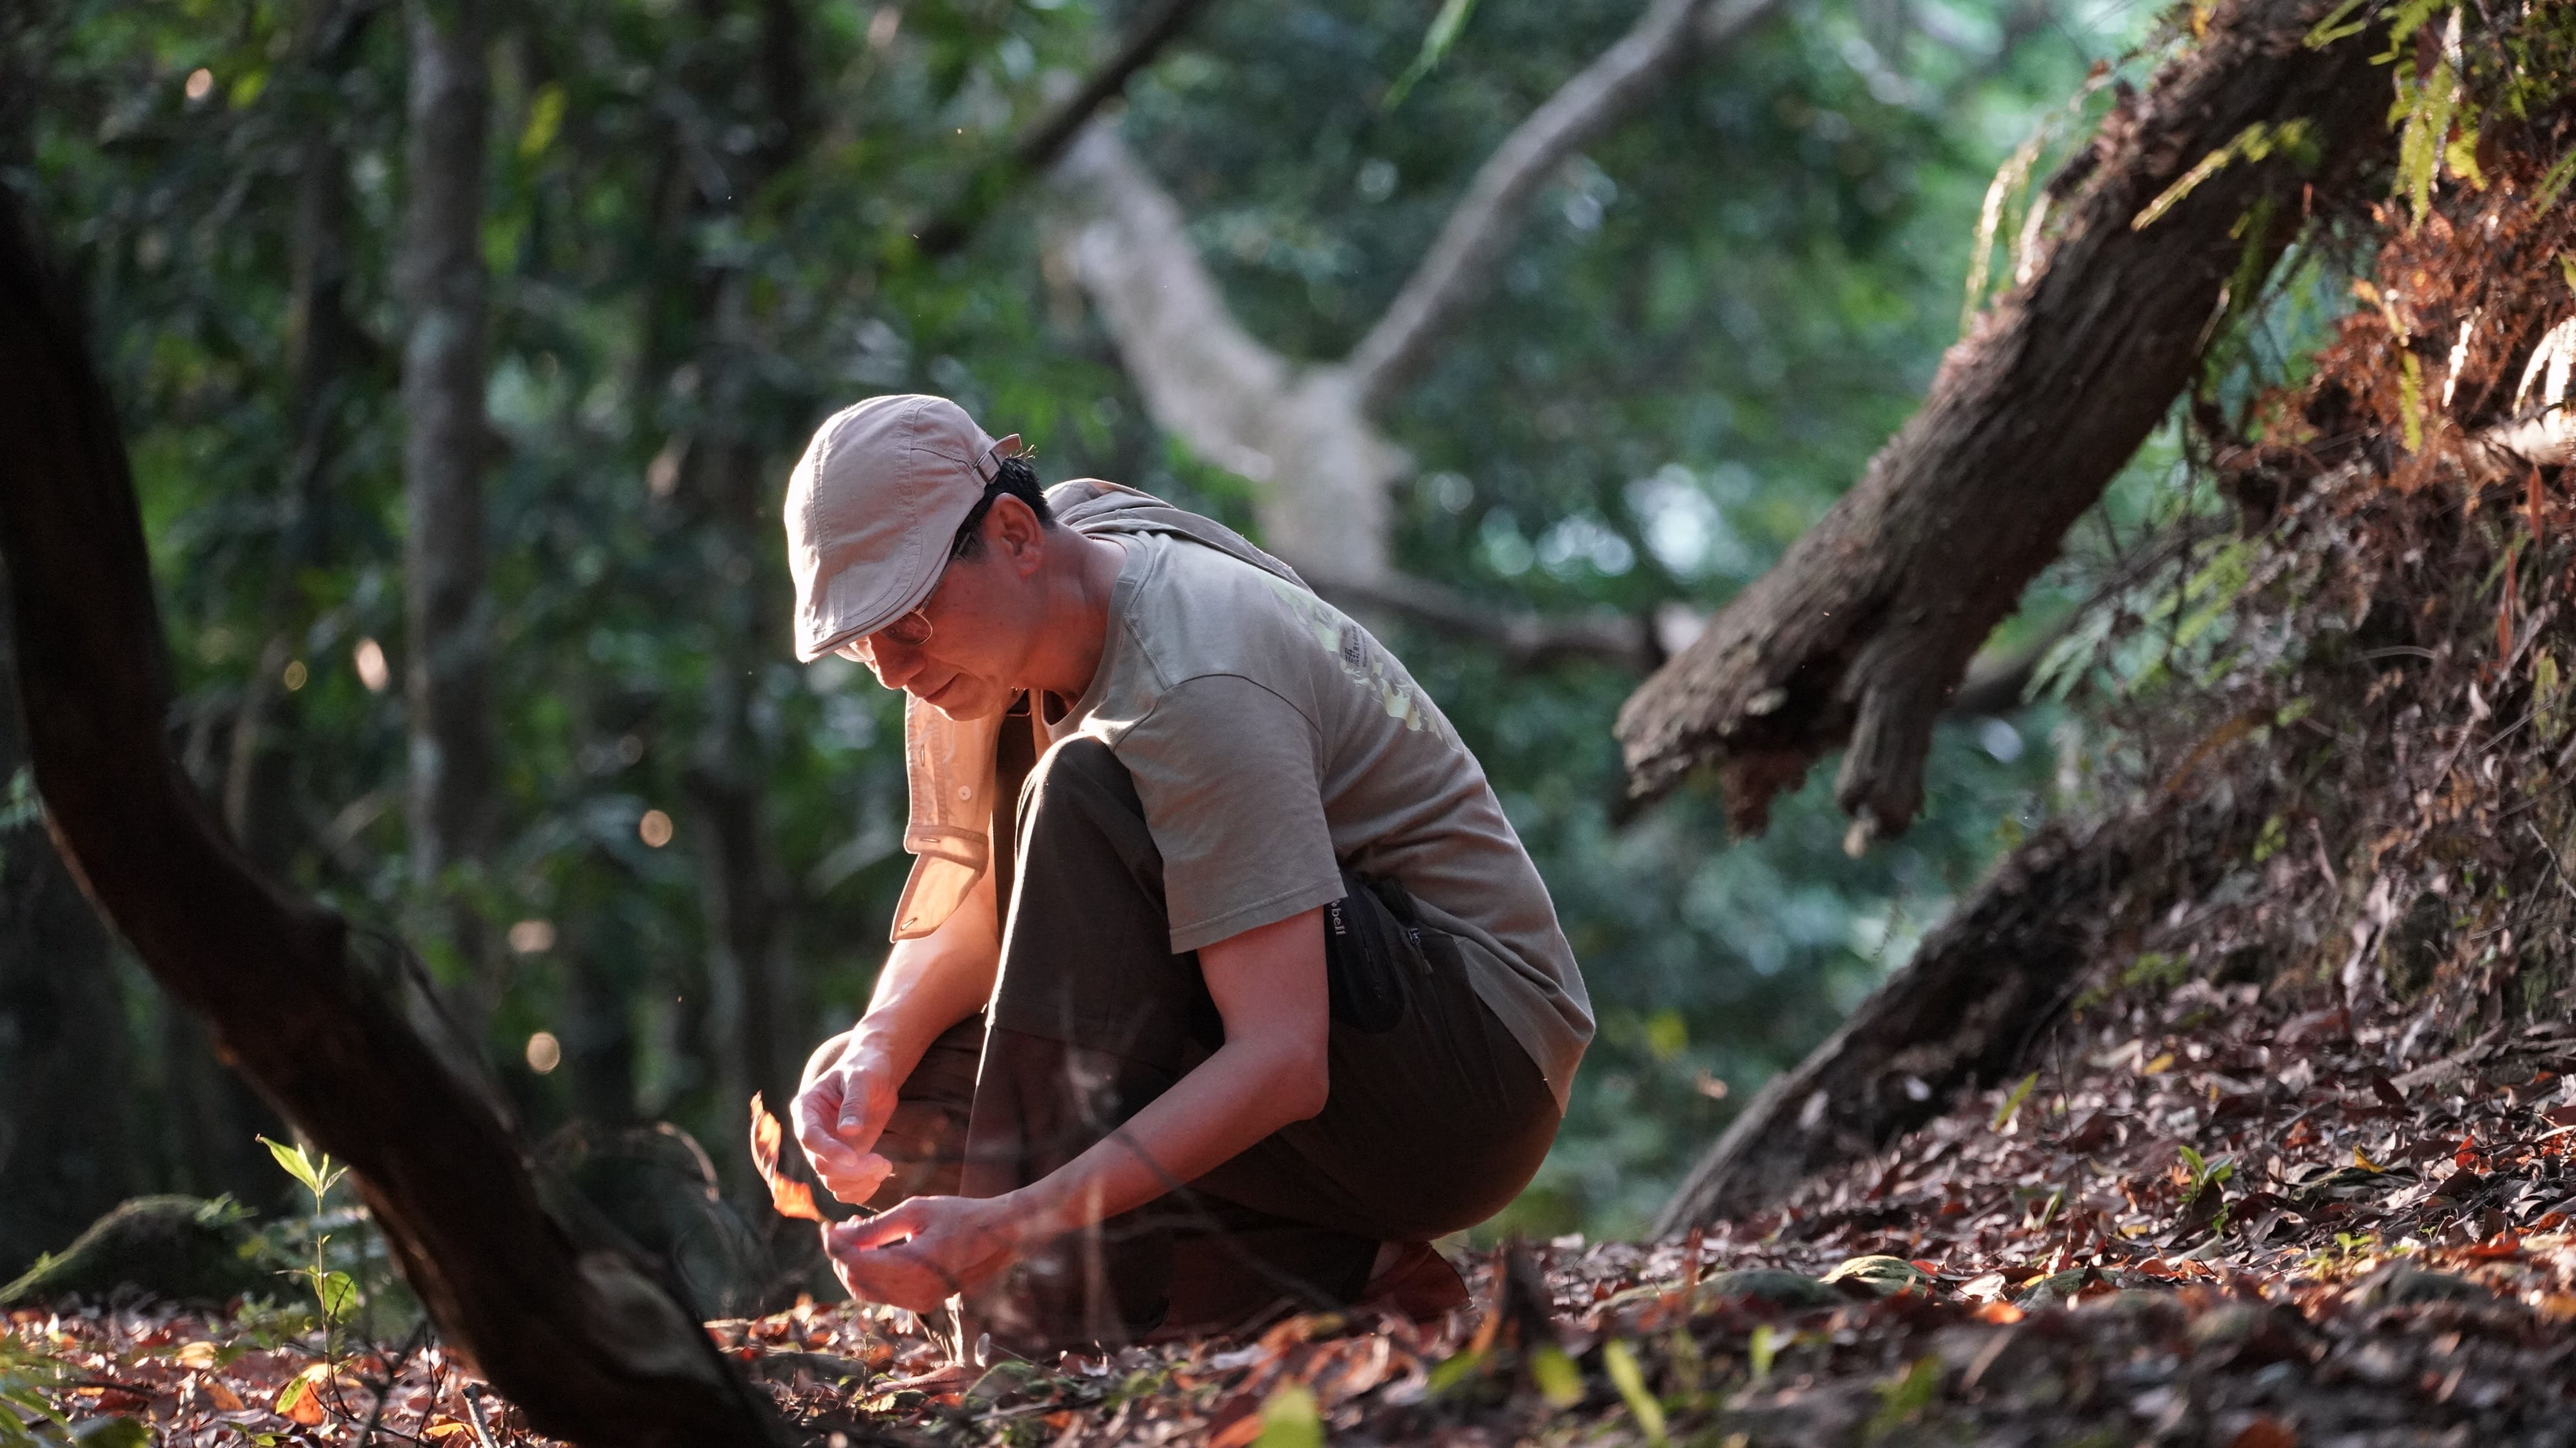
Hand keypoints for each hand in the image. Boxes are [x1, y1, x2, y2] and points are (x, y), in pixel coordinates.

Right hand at [793, 1032, 902, 1205]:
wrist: (877, 1074)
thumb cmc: (866, 1068)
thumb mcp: (861, 1077)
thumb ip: (854, 1102)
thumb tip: (848, 1131)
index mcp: (806, 1109)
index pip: (809, 1137)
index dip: (829, 1151)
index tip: (855, 1158)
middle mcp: (812, 1133)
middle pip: (821, 1165)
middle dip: (851, 1171)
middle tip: (882, 1163)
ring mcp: (828, 1149)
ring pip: (832, 1181)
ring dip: (858, 1183)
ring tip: (885, 1167)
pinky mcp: (844, 1160)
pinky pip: (844, 1187)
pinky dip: (860, 1190)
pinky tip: (879, 1176)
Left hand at [824, 1194, 1026, 1313]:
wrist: (1001, 1235)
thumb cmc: (960, 1215)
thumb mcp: (915, 1211)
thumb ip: (875, 1227)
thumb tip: (838, 1235)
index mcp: (914, 1268)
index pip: (856, 1263)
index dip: (835, 1246)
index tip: (829, 1226)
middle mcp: (915, 1293)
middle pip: (857, 1281)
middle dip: (842, 1256)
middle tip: (844, 1227)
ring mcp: (920, 1302)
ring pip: (867, 1291)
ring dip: (855, 1265)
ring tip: (860, 1234)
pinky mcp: (924, 1303)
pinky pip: (884, 1294)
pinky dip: (872, 1274)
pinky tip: (877, 1249)